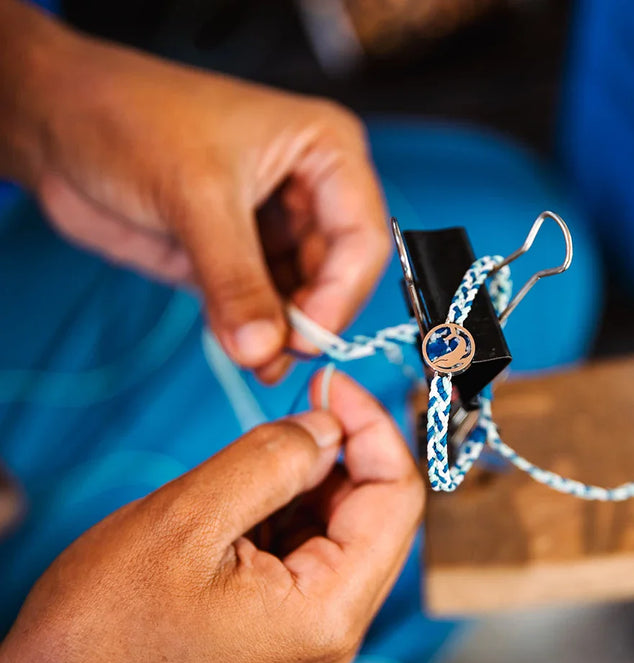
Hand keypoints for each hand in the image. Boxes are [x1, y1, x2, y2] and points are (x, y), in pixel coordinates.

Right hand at [0, 372, 422, 662]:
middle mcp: (333, 622)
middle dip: (341, 447)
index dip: (372, 429)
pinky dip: (287, 500)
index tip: (332, 383)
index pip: (397, 497)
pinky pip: (308, 540)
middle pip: (375, 509)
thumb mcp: (189, 518)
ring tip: (252, 460)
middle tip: (297, 406)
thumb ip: (271, 460)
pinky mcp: (283, 614)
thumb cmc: (106, 623)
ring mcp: (309, 621)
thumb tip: (328, 424)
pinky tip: (245, 492)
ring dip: (309, 474)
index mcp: (327, 608)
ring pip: (340, 520)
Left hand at [1, 1, 388, 381]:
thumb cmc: (131, 117)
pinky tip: (241, 349)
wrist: (58, 124)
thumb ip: (235, 279)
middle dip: (308, 321)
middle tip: (275, 355)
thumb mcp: (196, 195)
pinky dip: (252, 335)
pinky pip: (261, 309)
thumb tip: (263, 349)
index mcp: (325, 153)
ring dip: (280, 337)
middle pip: (337, 277)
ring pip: (301, 300)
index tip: (309, 338)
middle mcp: (309, 194)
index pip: (361, 238)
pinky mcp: (239, 261)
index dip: (343, 294)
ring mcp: (274, 231)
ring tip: (254, 360)